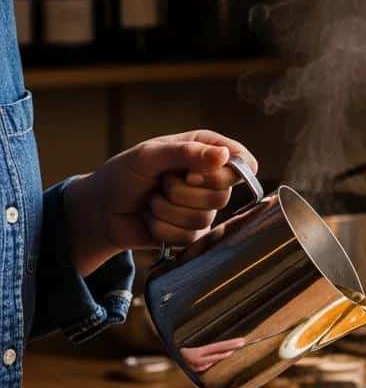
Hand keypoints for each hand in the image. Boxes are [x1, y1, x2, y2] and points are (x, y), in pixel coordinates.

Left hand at [64, 130, 258, 275]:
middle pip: (222, 195)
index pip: (242, 163)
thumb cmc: (124, 174)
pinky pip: (188, 236)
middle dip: (181, 192)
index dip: (222, 173)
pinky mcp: (193, 232)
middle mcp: (209, 179)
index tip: (191, 174)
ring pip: (202, 217)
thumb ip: (185, 153)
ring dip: (166, 210)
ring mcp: (203, 208)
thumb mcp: (149, 155)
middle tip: (161, 184)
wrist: (102, 210)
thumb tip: (225, 155)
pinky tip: (151, 219)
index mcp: (206, 151)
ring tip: (151, 201)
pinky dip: (161, 227)